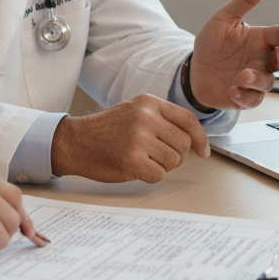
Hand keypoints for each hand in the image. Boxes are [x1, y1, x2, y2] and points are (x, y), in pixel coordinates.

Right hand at [51, 94, 208, 183]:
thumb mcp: (134, 111)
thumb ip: (161, 119)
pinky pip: (159, 175)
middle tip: (158, 156)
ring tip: (143, 160)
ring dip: (162, 166)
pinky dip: (150, 176)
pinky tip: (135, 168)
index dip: (200, 139)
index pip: (188, 120)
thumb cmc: (105, 130)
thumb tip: (192, 139)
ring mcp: (139, 139)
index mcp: (148, 103)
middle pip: (183, 144)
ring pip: (173, 161)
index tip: (203, 151)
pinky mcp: (132, 160)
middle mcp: (145, 118)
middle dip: (176, 156)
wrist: (75, 141)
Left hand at [190, 0, 278, 110]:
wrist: (195, 69)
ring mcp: (255, 79)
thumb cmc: (213, 43)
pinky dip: (245, 96)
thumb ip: (244, 1)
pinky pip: (252, 99)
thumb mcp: (224, 19)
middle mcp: (262, 59)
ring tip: (242, 75)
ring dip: (257, 79)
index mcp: (260, 39)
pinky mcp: (245, 96)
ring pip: (267, 81)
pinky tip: (233, 89)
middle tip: (276, 56)